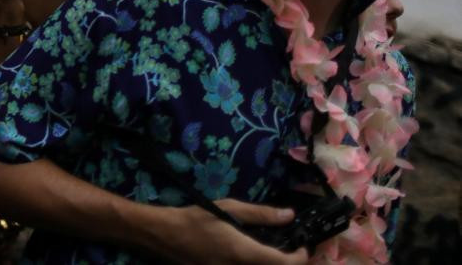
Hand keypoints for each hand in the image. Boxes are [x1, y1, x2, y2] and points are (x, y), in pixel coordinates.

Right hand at [160, 200, 307, 264]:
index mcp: (243, 253)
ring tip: (273, 253)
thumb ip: (260, 214)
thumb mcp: (227, 208)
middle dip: (287, 263)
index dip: (300, 258)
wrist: (165, 235)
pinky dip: (256, 264)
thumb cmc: (195, 218)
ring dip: (271, 263)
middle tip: (291, 251)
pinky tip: (252, 257)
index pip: (283, 263)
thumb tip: (288, 215)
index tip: (303, 248)